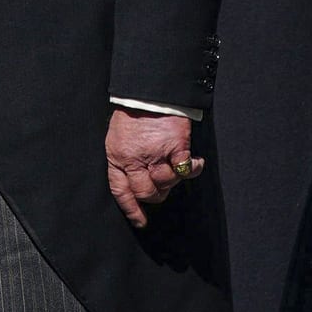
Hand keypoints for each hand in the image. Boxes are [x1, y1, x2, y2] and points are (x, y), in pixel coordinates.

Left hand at [106, 109, 202, 227]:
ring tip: (175, 167)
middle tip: (162, 185)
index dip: (131, 209)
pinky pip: (186, 169)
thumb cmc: (133, 112)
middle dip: (155, 194)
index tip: (140, 221)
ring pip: (166, 183)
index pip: (120, 190)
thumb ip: (124, 158)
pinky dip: (193, 168)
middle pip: (146, 192)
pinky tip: (195, 162)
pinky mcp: (176, 145)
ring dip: (173, 179)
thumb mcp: (118, 136)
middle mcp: (135, 158)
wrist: (148, 89)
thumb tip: (135, 182)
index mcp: (117, 156)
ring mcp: (156, 153)